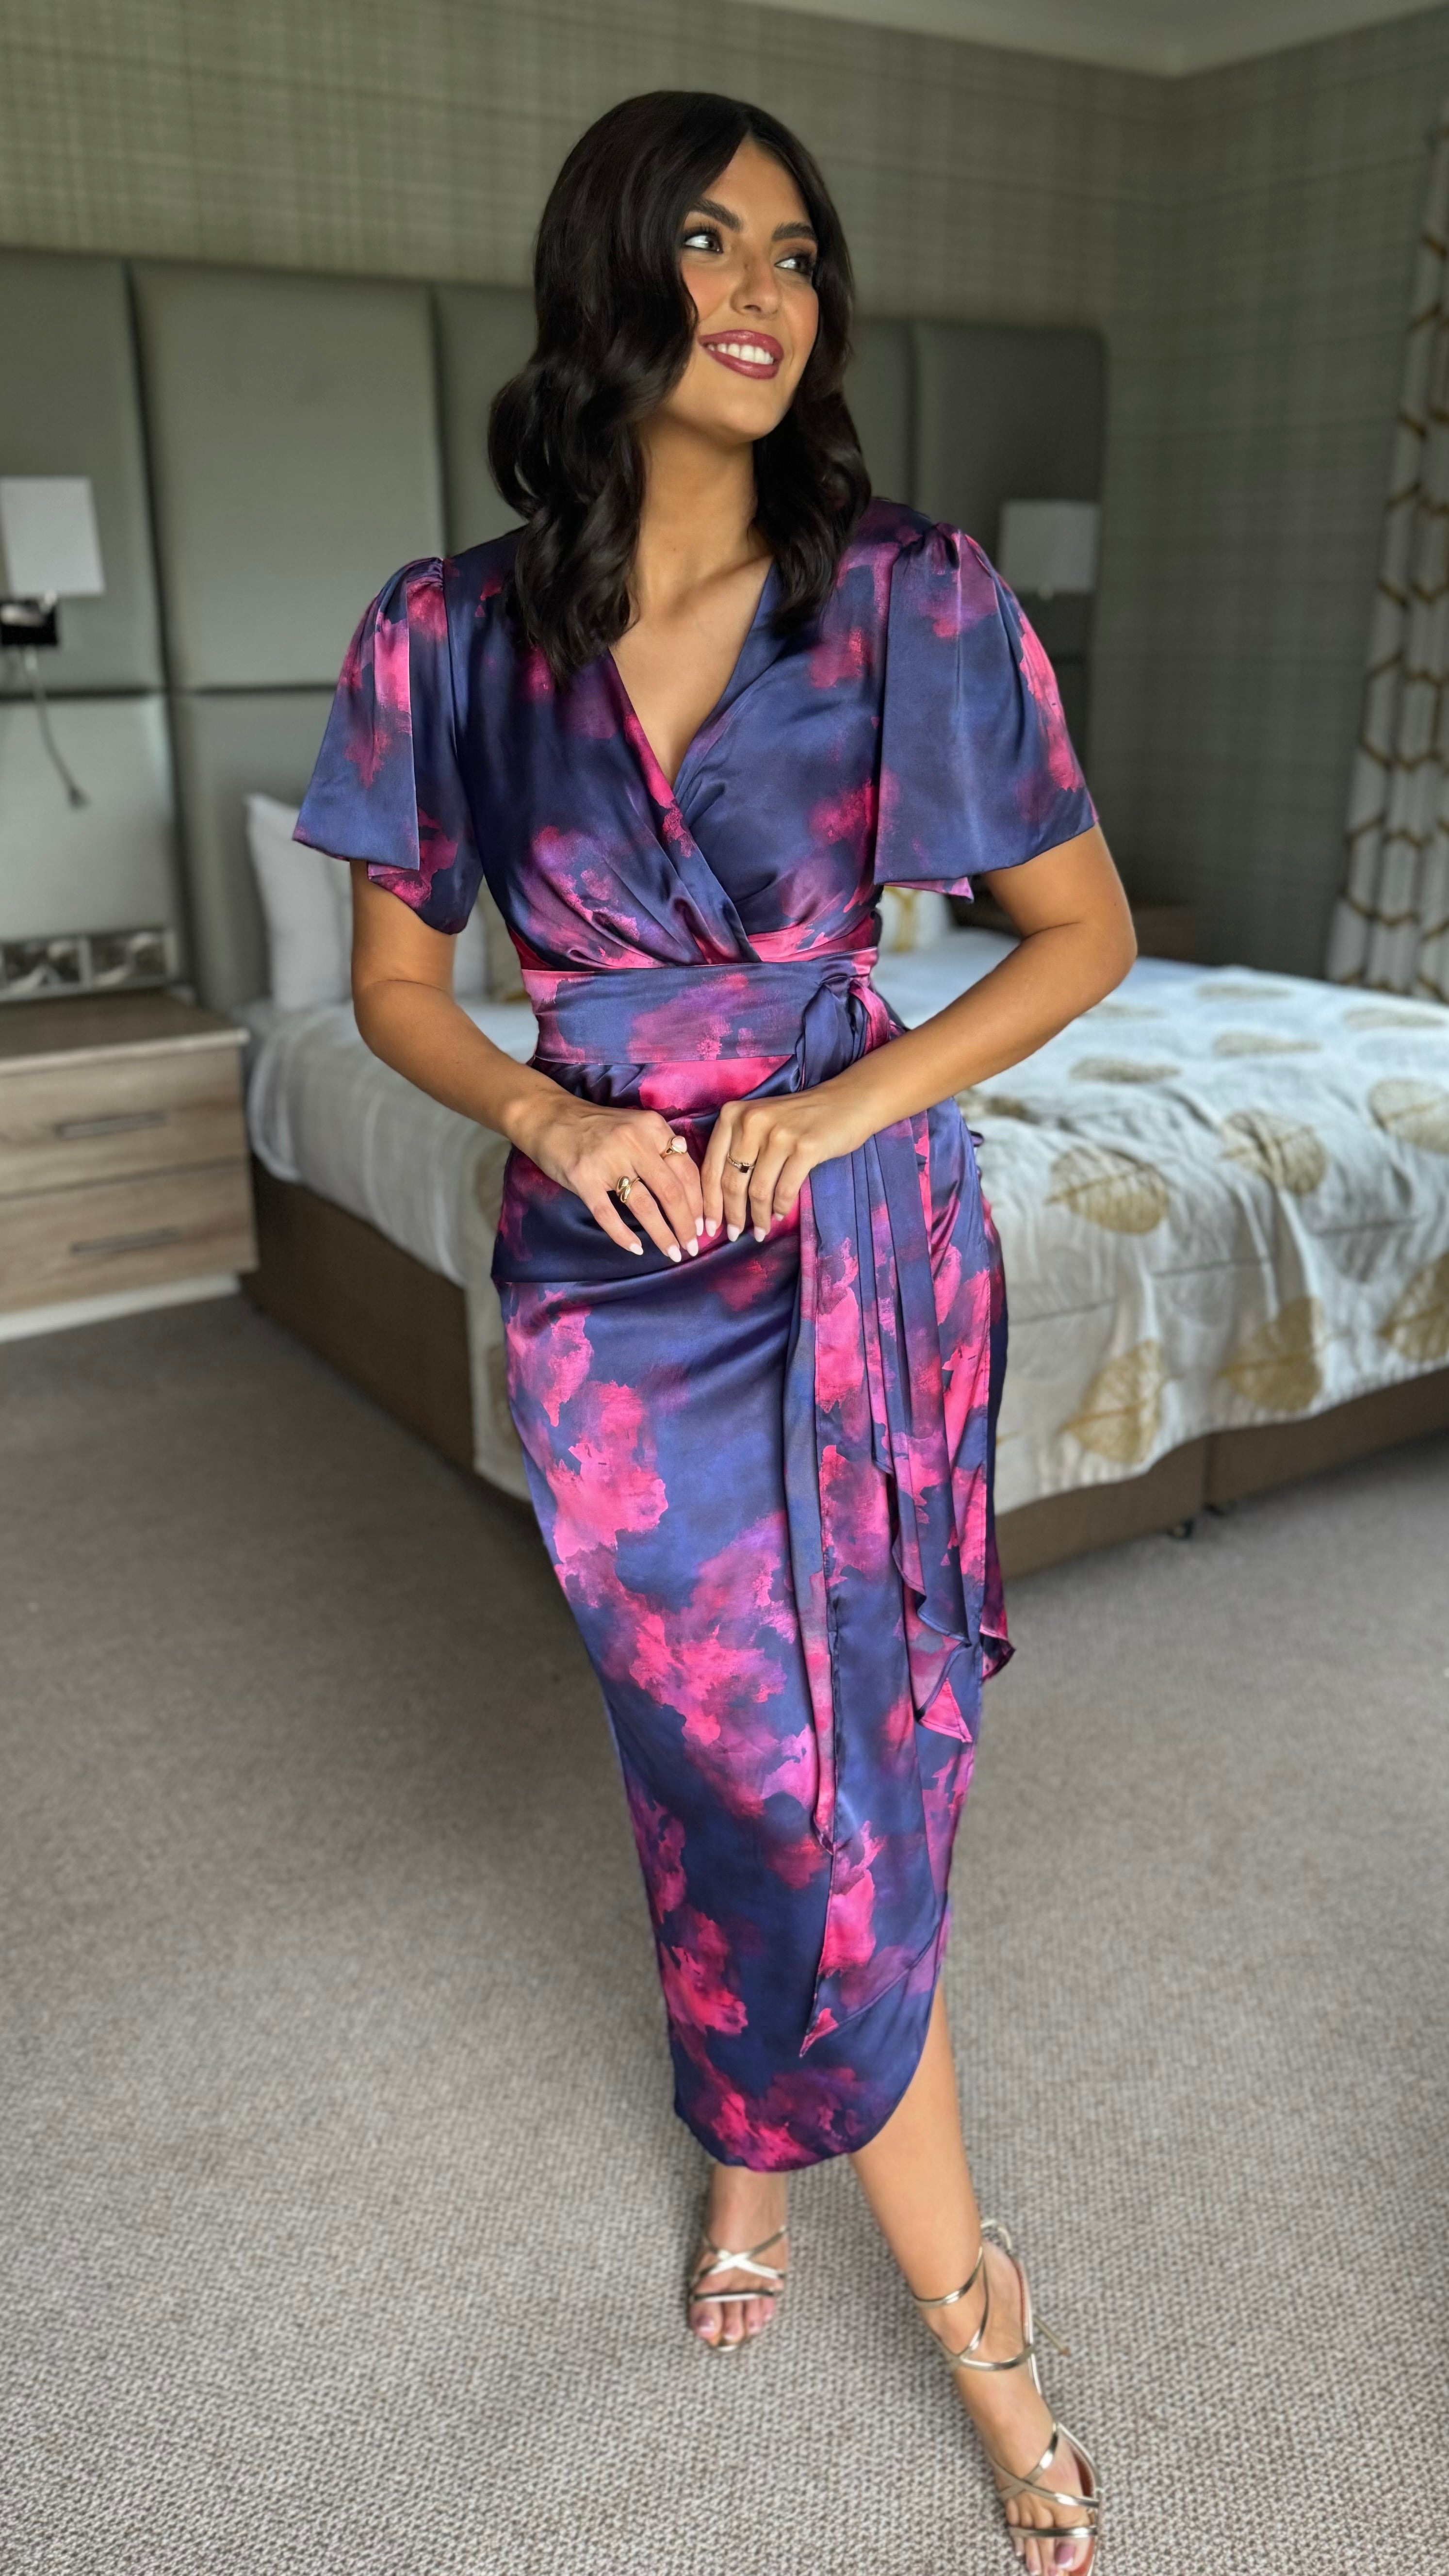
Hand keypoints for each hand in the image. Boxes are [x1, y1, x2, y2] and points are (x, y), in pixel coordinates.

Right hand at [511, 1093, 703, 1260]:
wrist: (549, 1116)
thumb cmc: (597, 1127)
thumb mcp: (636, 1127)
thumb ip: (662, 1149)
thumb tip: (691, 1189)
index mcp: (652, 1128)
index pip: (687, 1171)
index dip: (699, 1203)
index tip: (705, 1226)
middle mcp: (634, 1142)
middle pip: (671, 1191)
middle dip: (686, 1225)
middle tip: (693, 1247)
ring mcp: (608, 1160)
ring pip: (645, 1206)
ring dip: (662, 1234)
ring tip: (672, 1253)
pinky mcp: (583, 1177)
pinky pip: (608, 1215)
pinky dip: (624, 1236)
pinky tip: (636, 1248)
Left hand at [701, 1082, 873, 1241]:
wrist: (848, 1101)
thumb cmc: (798, 1117)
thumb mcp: (758, 1122)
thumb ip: (737, 1148)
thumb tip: (721, 1199)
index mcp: (732, 1115)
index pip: (711, 1168)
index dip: (709, 1203)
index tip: (708, 1227)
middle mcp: (751, 1122)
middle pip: (732, 1182)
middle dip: (732, 1215)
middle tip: (734, 1235)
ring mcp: (779, 1134)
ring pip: (758, 1190)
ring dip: (758, 1217)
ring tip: (761, 1231)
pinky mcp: (805, 1147)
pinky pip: (785, 1190)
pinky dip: (781, 1207)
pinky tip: (779, 1215)